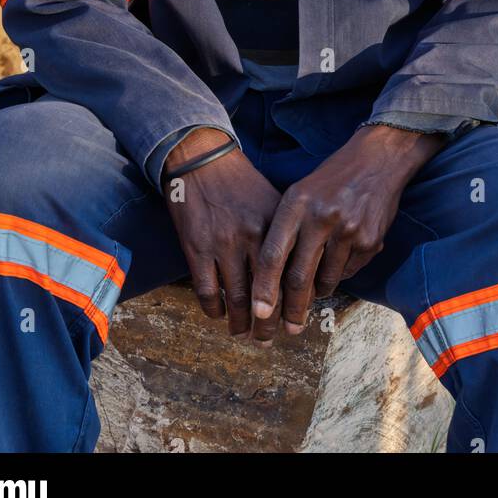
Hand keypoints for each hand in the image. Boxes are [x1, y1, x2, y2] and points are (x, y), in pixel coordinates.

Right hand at [163, 128, 282, 336]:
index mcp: (277, 225)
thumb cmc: (241, 182)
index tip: (297, 320)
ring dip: (242, 323)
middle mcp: (254, 236)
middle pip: (267, 294)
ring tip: (244, 333)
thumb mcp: (273, 201)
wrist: (201, 159)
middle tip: (270, 338)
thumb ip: (285, 235)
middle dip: (269, 323)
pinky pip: (208, 292)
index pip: (292, 275)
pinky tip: (219, 315)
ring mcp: (224, 244)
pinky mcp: (197, 248)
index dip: (295, 303)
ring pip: (238, 299)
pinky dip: (215, 310)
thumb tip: (300, 272)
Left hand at [251, 124, 442, 340]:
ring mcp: (348, 231)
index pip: (273, 254)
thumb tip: (272, 279)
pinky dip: (339, 274)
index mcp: (297, 204)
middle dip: (290, 310)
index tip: (258, 313)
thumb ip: (286, 230)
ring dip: (317, 292)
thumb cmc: (331, 180)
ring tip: (314, 289)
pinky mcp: (370, 241)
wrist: (378, 160)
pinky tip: (340, 258)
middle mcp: (321, 218)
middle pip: (299, 278)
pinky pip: (348, 272)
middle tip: (287, 330)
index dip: (263, 288)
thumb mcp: (300, 194)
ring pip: (325, 281)